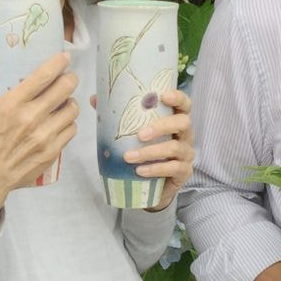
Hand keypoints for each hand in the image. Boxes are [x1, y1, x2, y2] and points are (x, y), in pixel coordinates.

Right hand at [0, 52, 78, 248]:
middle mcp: (31, 118)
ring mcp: (44, 136)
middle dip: (69, 79)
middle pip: (65, 88)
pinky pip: (71, 129)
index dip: (59, 62)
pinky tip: (60, 122)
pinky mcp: (51, 152)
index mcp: (11, 104)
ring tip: (63, 101)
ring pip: (72, 109)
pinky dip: (68, 123)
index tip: (64, 57)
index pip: (44, 75)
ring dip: (70, 101)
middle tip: (66, 78)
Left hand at [91, 88, 193, 210]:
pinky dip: (155, 169)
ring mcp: (186, 154)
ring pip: (175, 148)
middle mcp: (185, 134)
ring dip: (150, 152)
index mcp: (175, 119)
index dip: (178, 98)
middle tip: (139, 135)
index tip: (163, 96)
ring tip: (129, 157)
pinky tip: (139, 171)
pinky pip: (173, 168)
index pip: (185, 103)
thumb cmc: (144, 150)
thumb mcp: (132, 131)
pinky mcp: (184, 172)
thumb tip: (94, 99)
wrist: (152, 184)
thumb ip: (117, 115)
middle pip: (183, 123)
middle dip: (161, 127)